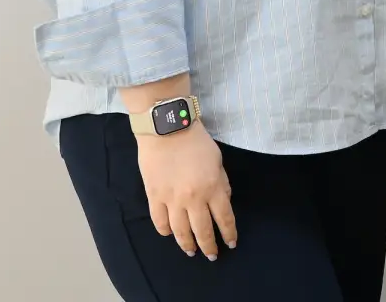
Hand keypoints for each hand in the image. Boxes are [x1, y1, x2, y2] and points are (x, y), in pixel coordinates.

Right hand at [137, 125, 236, 260]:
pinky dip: (165, 231)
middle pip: (202, 230)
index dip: (228, 233)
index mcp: (213, 188)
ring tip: (191, 251)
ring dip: (186, 244)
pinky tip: (170, 234)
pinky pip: (159, 221)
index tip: (231, 244)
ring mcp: (172, 199)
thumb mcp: (218, 160)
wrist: (167, 130)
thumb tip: (223, 201)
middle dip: (209, 246)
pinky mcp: (154, 197)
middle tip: (212, 255)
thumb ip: (222, 183)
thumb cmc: (197, 141)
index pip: (224, 218)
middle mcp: (193, 198)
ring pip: (180, 231)